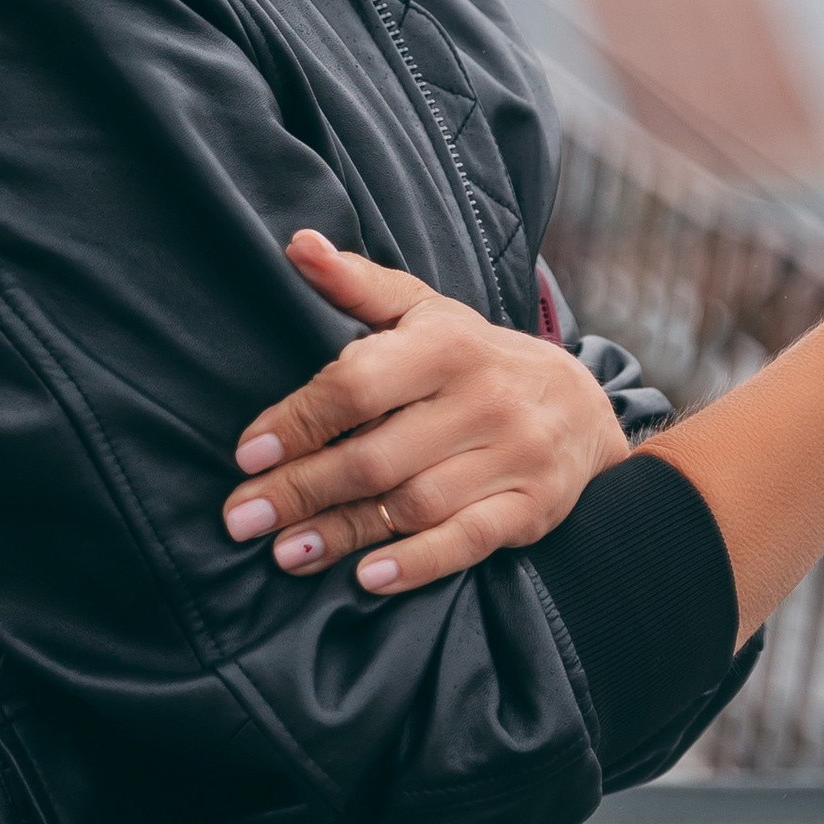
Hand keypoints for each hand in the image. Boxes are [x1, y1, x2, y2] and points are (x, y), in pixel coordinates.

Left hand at [222, 232, 628, 594]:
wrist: (582, 409)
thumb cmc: (476, 360)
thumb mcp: (425, 313)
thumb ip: (358, 285)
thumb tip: (296, 244)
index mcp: (448, 345)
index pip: (358, 386)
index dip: (297, 422)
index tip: (246, 454)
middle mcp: (485, 400)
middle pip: (376, 456)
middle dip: (302, 490)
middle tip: (241, 519)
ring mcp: (513, 457)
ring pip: (413, 505)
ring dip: (342, 534)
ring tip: (284, 553)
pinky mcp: (531, 508)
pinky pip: (466, 542)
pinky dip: (415, 564)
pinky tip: (365, 578)